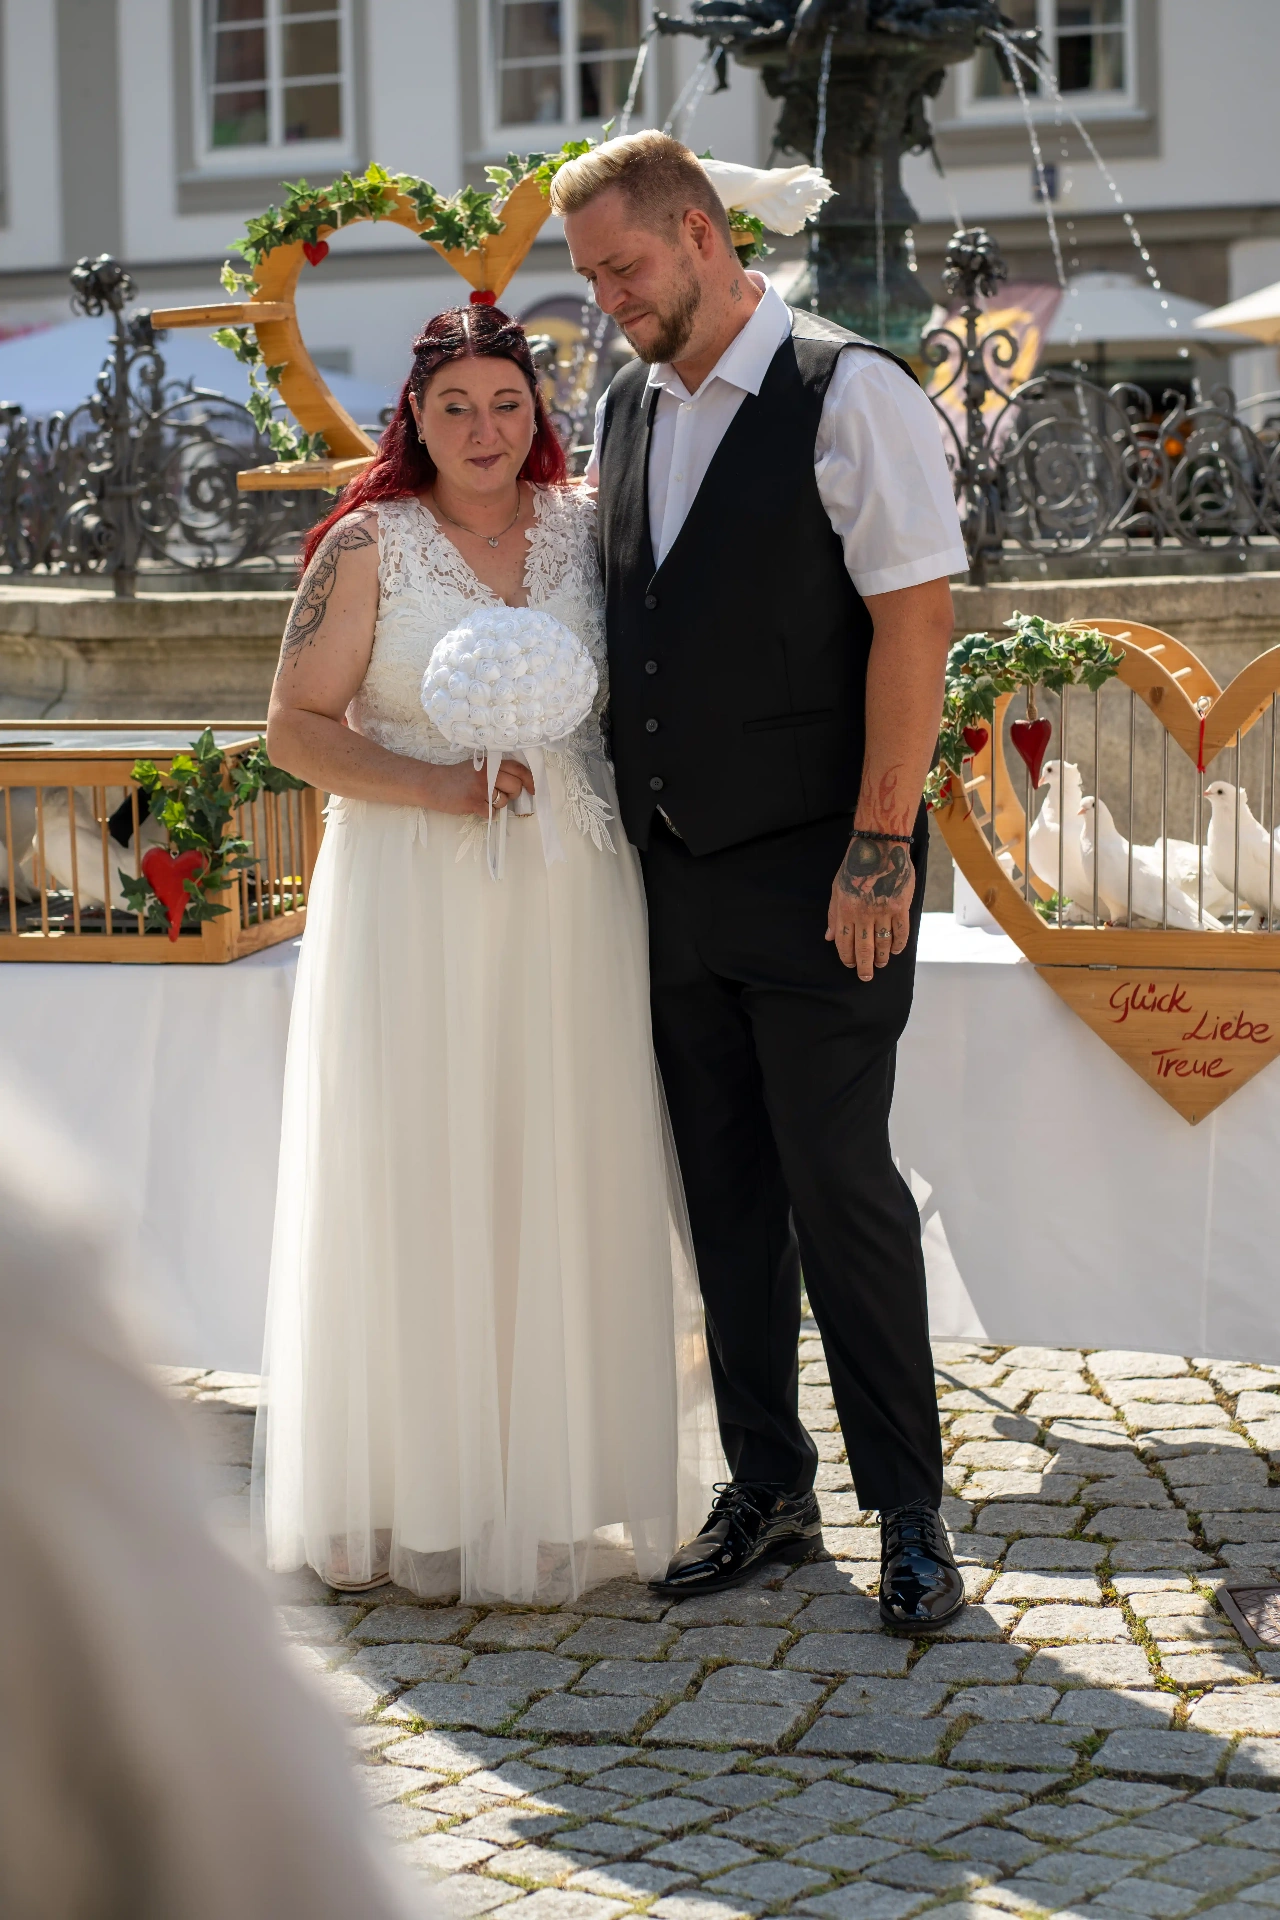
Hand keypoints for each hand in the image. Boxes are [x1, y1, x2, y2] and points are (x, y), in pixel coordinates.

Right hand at [422, 758, 534, 816]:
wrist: (432, 784)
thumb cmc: (456, 777)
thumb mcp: (477, 766)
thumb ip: (496, 770)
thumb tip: (519, 783)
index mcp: (490, 762)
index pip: (518, 769)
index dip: (529, 780)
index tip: (532, 789)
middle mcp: (487, 773)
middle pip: (515, 786)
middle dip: (513, 794)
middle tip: (503, 795)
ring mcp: (480, 788)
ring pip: (504, 801)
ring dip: (498, 804)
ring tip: (484, 799)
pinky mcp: (472, 803)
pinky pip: (491, 813)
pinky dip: (487, 813)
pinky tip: (477, 807)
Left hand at [826, 833, 914, 981]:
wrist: (879, 847)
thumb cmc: (855, 867)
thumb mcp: (836, 889)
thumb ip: (834, 915)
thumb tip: (829, 937)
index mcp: (845, 911)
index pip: (845, 943)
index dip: (847, 957)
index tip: (850, 965)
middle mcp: (863, 915)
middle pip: (864, 948)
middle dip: (864, 966)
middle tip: (866, 977)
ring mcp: (883, 912)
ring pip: (883, 943)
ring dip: (882, 958)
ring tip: (881, 965)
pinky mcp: (900, 907)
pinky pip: (901, 932)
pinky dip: (899, 945)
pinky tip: (896, 951)